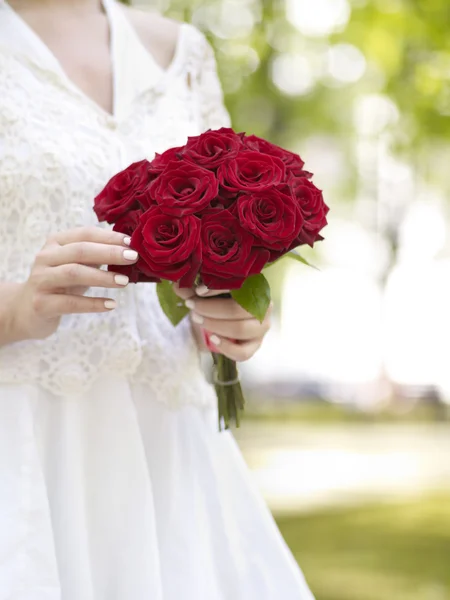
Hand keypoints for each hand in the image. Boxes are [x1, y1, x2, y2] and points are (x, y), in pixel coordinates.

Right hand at [8, 227, 138, 341]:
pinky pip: (70, 303)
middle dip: (109, 253)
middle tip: (133, 257)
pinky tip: (111, 305)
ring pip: (74, 273)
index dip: (108, 237)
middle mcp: (45, 258)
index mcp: (55, 243)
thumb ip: (96, 257)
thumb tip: (128, 249)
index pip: (84, 234)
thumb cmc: (60, 285)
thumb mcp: (77, 266)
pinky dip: (93, 304)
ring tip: (125, 282)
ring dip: (103, 277)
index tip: (130, 242)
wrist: (26, 311)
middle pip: (80, 251)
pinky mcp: (41, 304)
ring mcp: (41, 280)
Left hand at [174, 283, 271, 361]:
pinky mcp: (256, 344)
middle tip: (192, 307)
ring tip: (198, 319)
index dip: (219, 287)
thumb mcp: (201, 293)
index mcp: (255, 286)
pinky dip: (226, 347)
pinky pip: (243, 352)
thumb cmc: (214, 301)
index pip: (242, 284)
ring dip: (215, 325)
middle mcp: (264, 305)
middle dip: (211, 309)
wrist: (219, 320)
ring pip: (241, 329)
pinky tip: (213, 339)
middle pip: (239, 309)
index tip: (198, 290)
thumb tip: (178, 283)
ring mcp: (262, 326)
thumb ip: (190, 288)